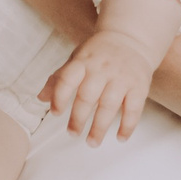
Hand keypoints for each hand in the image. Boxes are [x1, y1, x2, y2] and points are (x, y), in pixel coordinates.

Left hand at [42, 27, 165, 145]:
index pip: (67, 79)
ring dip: (99, 127)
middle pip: (87, 96)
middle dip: (78, 118)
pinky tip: (120, 137)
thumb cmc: (99, 52)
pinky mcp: (139, 85)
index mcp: (84, 61)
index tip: (56, 113)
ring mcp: (122, 77)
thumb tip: (41, 98)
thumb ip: (59, 78)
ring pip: (109, 105)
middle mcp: (102, 68)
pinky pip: (133, 108)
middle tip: (72, 133)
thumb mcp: (77, 58)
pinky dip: (127, 125)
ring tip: (92, 142)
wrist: (132, 37)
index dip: (59, 97)